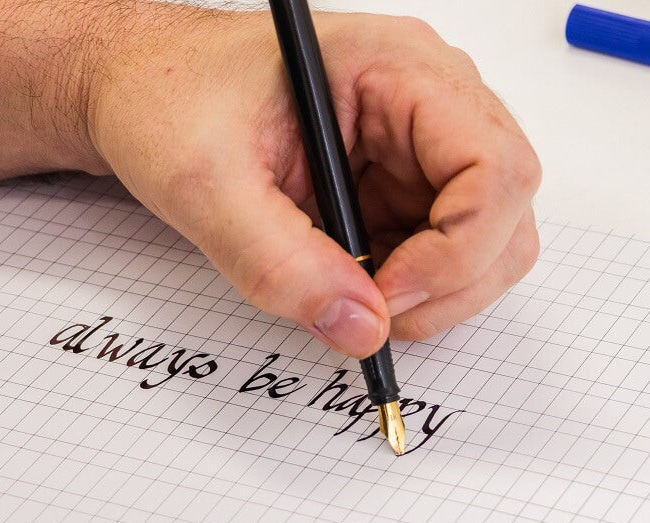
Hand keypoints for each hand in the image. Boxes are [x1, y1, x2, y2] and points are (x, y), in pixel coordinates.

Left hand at [84, 7, 540, 357]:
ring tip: (357, 294)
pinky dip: (411, 286)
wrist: (142, 90)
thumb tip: (362, 328)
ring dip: (437, 289)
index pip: (494, 164)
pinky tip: (353, 278)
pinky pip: (442, 248)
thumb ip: (279, 262)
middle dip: (455, 279)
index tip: (389, 296)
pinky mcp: (400, 180)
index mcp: (397, 68)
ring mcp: (419, 142)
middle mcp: (428, 98)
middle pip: (507, 207)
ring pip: (487, 236)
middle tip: (377, 312)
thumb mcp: (204, 182)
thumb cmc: (169, 101)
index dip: (459, 248)